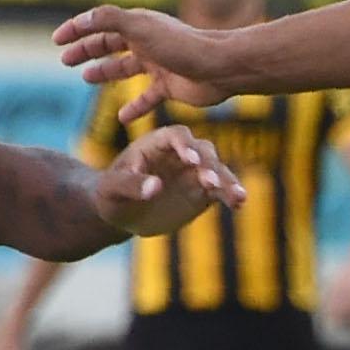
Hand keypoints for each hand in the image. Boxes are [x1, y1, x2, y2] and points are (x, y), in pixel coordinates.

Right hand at [55, 6, 240, 111]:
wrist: (219, 68)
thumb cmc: (181, 46)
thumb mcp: (140, 28)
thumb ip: (109, 20)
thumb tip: (82, 20)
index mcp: (139, 25)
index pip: (100, 24)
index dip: (77, 30)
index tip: (57, 40)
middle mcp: (148, 43)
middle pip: (110, 46)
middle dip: (87, 51)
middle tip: (66, 61)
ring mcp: (159, 65)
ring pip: (125, 70)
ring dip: (105, 73)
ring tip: (87, 79)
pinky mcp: (170, 87)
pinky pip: (147, 98)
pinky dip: (134, 108)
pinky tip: (122, 118)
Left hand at [94, 125, 243, 241]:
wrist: (122, 213)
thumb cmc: (110, 194)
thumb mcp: (112, 189)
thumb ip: (131, 185)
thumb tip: (155, 187)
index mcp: (156, 143)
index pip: (175, 136)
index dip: (184, 145)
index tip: (190, 160)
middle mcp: (180, 153)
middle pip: (202, 150)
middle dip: (208, 165)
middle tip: (211, 182)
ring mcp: (194, 171)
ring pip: (216, 170)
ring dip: (227, 181)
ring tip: (237, 196)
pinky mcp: (203, 190)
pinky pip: (221, 190)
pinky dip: (231, 195)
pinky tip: (240, 203)